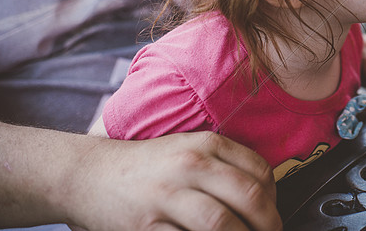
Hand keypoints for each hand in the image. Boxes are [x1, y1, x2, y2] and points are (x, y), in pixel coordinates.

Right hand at [69, 132, 281, 230]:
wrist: (91, 174)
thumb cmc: (149, 165)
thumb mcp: (190, 148)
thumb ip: (226, 164)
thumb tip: (266, 195)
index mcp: (206, 144)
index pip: (259, 172)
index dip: (275, 199)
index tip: (273, 214)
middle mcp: (190, 165)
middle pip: (248, 197)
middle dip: (268, 223)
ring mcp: (168, 196)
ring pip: (222, 224)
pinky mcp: (147, 226)